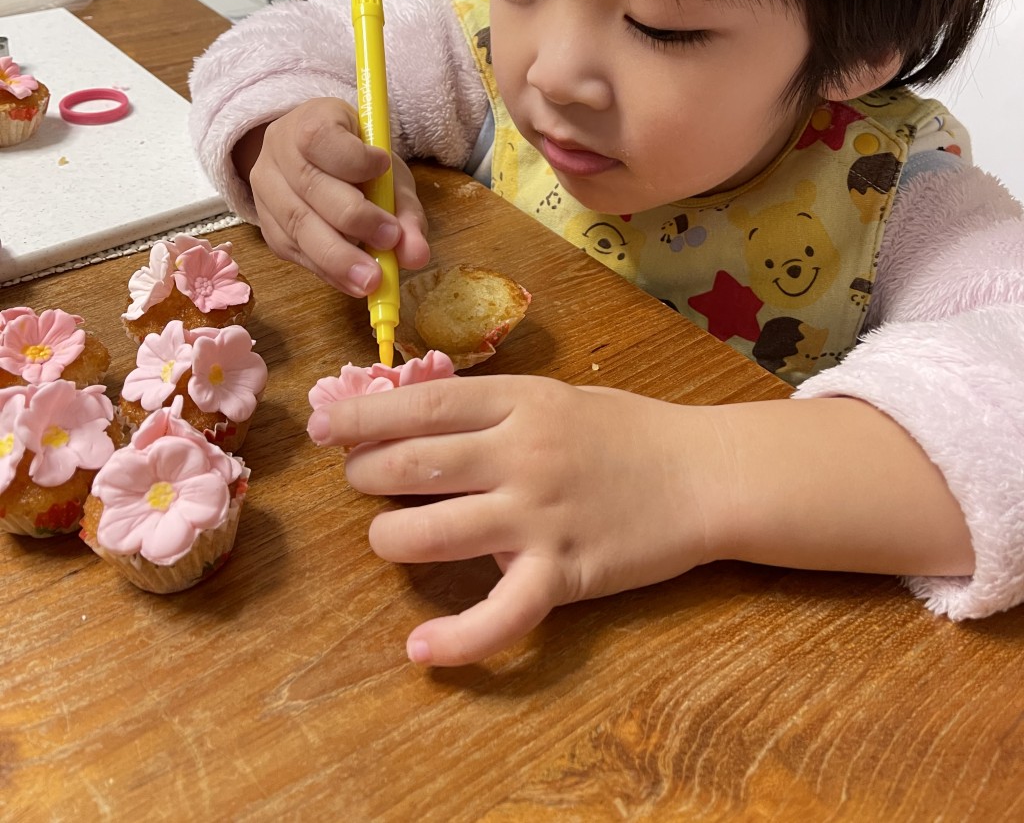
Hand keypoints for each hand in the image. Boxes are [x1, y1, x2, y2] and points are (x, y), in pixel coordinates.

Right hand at [242, 97, 429, 294]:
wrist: (313, 161)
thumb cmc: (357, 160)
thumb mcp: (387, 172)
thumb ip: (405, 210)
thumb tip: (416, 255)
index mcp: (310, 121)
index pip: (320, 137)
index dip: (353, 157)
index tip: (384, 166)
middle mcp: (279, 152)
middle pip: (310, 186)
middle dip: (353, 219)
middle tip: (389, 241)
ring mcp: (266, 189)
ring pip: (297, 225)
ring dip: (338, 258)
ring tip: (371, 280)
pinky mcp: (266, 226)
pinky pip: (293, 251)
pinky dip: (327, 271)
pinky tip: (351, 283)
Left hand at [307, 375, 728, 665]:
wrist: (705, 474)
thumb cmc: (629, 430)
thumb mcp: (557, 396)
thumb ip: (493, 408)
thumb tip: (411, 417)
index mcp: (520, 402)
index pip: (421, 405)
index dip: (362, 416)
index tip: (326, 426)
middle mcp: (521, 454)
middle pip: (410, 465)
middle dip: (365, 475)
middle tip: (356, 479)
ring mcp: (539, 516)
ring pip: (431, 534)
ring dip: (389, 540)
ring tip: (386, 539)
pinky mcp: (563, 573)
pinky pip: (499, 616)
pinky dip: (455, 639)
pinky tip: (421, 648)